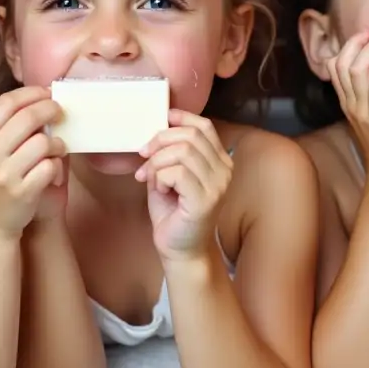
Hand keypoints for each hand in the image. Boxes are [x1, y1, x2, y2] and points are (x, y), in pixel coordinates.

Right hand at [0, 87, 66, 238]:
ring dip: (57, 142)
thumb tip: (38, 99)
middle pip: (28, 117)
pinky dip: (57, 164)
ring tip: (58, 147)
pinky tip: (53, 168)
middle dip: (50, 109)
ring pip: (43, 142)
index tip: (47, 93)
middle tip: (60, 112)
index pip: (6, 103)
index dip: (31, 93)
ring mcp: (4, 174)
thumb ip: (3, 127)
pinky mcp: (23, 192)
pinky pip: (51, 166)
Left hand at [136, 110, 230, 261]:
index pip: (205, 126)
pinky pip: (177, 173)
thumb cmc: (173, 213)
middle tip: (144, 156)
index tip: (162, 120)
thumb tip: (158, 129)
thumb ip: (169, 152)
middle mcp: (224, 171)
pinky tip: (160, 190)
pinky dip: (161, 177)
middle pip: (191, 135)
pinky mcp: (205, 200)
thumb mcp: (170, 175)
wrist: (180, 250)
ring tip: (151, 178)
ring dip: (157, 162)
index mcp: (219, 161)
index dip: (182, 118)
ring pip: (182, 152)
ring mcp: (217, 186)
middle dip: (160, 141)